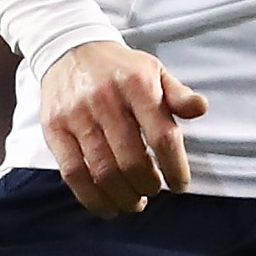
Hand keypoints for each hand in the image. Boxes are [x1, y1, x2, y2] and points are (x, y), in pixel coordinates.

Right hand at [41, 38, 204, 216]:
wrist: (69, 50)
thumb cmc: (119, 68)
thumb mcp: (154, 70)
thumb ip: (178, 93)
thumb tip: (200, 108)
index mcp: (137, 84)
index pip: (162, 136)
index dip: (175, 168)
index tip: (180, 185)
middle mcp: (105, 99)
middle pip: (132, 161)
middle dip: (148, 185)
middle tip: (153, 190)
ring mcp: (77, 116)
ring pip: (103, 172)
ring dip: (124, 196)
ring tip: (135, 201)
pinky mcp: (55, 129)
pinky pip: (73, 174)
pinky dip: (93, 198)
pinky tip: (108, 205)